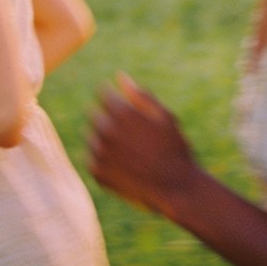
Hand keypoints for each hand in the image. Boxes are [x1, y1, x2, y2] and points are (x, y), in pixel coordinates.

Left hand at [88, 73, 200, 217]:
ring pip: (92, 136)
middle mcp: (106, 130)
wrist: (174, 188)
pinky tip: (124, 166)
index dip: (115, 98)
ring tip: (130, 152)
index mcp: (122, 112)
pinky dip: (104, 159)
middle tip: (133, 135)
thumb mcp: (164, 116)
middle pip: (95, 114)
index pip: (103, 93)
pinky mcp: (96, 172)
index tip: (128, 110)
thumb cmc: (174, 149)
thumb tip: (120, 76)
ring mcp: (99, 153)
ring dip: (105, 139)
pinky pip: (93, 158)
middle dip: (109, 119)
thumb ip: (140, 95)